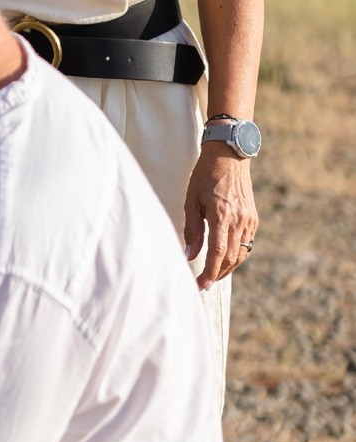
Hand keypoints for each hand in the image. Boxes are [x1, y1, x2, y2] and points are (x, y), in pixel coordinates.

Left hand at [183, 144, 257, 288]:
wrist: (229, 156)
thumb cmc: (204, 175)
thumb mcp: (191, 199)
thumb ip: (192, 229)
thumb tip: (188, 255)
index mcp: (222, 215)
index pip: (216, 253)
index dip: (209, 272)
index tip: (200, 285)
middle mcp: (239, 220)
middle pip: (230, 258)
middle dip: (217, 274)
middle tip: (203, 285)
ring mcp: (249, 220)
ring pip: (240, 254)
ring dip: (226, 268)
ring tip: (212, 275)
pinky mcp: (253, 219)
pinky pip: (246, 244)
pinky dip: (235, 255)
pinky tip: (224, 258)